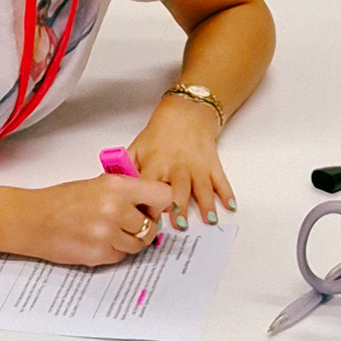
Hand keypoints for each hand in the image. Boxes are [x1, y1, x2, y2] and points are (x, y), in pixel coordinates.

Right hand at [24, 172, 180, 267]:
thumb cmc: (61, 201)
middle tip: (126, 221)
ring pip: (138, 244)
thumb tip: (150, 202)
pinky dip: (113, 250)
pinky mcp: (100, 255)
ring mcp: (108, 234)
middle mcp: (116, 210)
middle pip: (151, 226)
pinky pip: (121, 256)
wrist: (33, 220)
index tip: (149, 207)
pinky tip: (97, 240)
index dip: (158, 204)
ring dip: (128, 240)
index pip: (162, 196)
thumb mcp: (97, 184)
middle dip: (142, 226)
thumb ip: (126, 191)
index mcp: (117, 187)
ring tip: (108, 231)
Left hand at [130, 107, 235, 226]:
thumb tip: (111, 186)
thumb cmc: (160, 132)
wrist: (186, 112)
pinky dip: (226, 193)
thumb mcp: (138, 147)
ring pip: (201, 189)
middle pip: (178, 192)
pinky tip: (229, 206)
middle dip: (178, 210)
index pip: (149, 190)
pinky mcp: (211, 165)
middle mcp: (177, 168)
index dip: (147, 207)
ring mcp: (196, 167)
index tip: (147, 222)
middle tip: (178, 227)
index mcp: (155, 165)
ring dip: (205, 206)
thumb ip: (125, 169)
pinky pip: (220, 181)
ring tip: (207, 221)